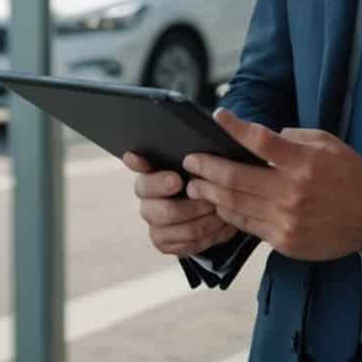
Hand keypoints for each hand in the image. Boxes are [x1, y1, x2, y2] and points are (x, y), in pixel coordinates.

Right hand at [123, 152, 240, 257]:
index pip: (139, 165)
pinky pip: (181, 244)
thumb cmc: (209, 176)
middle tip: (206, 198)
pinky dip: (205, 237)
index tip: (175, 179)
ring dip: (199, 221)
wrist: (218, 205)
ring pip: (170, 226)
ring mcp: (154, 220)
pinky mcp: (164, 241)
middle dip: (185, 205)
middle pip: (153, 206)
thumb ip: (205, 145)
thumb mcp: (209, 158)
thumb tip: (217, 118)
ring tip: (220, 213)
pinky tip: (222, 228)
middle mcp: (147, 196)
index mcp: (152, 169)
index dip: (149, 171)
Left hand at [181, 108, 361, 262]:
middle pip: (236, 176)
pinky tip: (218, 204)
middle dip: (207, 167)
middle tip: (191, 160)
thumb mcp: (327, 143)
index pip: (259, 140)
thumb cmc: (348, 175)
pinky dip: (228, 213)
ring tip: (195, 184)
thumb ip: (292, 138)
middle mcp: (291, 191)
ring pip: (235, 204)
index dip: (234, 127)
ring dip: (210, 192)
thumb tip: (259, 136)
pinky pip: (247, 225)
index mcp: (303, 162)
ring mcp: (285, 218)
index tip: (218, 116)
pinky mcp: (283, 240)